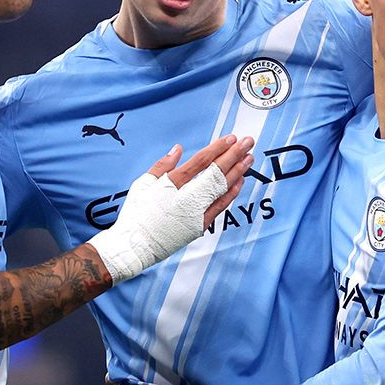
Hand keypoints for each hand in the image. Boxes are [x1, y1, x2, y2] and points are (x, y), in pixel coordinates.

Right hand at [89, 136, 254, 282]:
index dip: (217, 148)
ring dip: (238, 171)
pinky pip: (220, 207)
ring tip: (249, 158)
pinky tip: (240, 181)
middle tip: (248, 142)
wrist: (134, 246)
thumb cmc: (136, 214)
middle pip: (216, 172)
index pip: (201, 161)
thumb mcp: (142, 184)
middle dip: (234, 155)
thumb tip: (178, 149)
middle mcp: (186, 198)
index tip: (230, 138)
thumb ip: (162, 166)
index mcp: (171, 184)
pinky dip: (231, 193)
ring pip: (222, 189)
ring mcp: (195, 214)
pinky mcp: (199, 226)